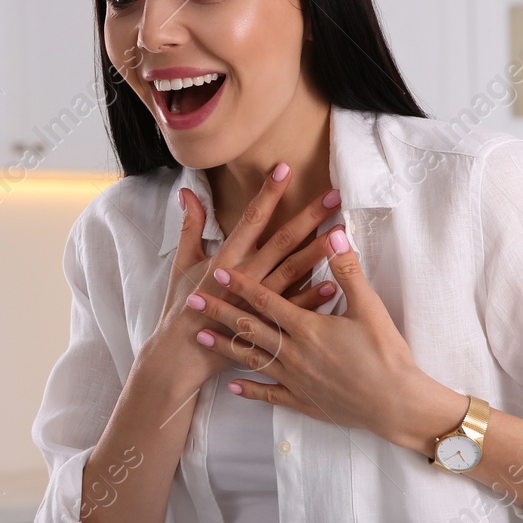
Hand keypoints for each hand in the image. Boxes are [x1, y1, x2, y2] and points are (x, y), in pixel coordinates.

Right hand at [137, 165, 340, 393]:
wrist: (183, 354)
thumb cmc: (183, 306)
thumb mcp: (183, 263)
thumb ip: (190, 226)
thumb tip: (188, 193)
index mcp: (227, 258)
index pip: (252, 218)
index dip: (268, 193)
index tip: (285, 169)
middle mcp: (246, 276)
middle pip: (282, 240)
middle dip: (309, 217)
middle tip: (334, 196)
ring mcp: (259, 302)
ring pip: (294, 272)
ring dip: (317, 252)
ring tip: (340, 234)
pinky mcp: (267, 325)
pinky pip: (295, 309)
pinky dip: (313, 297)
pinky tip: (333, 283)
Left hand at [187, 223, 455, 446]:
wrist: (396, 404)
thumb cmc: (386, 355)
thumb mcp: (370, 309)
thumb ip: (348, 271)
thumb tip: (334, 233)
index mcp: (307, 327)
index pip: (266, 300)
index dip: (241, 284)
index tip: (218, 272)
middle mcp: (294, 353)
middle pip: (249, 328)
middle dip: (219, 312)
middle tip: (191, 301)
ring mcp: (295, 379)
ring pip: (252, 360)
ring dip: (224, 347)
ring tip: (200, 337)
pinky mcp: (303, 401)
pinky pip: (269, 395)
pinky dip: (249, 390)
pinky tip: (232, 386)